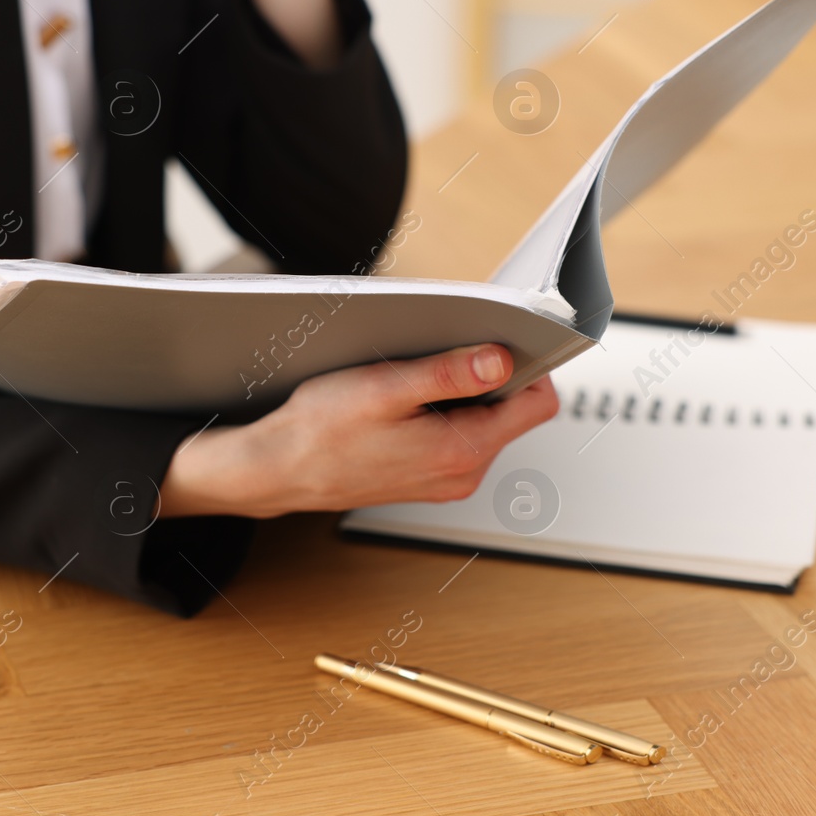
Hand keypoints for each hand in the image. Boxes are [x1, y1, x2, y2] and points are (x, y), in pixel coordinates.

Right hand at [158, 345, 560, 517]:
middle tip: (443, 350)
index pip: (537, 404)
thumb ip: (448, 374)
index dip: (530, 363)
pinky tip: (402, 401)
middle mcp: (463, 472)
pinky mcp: (428, 476)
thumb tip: (502, 359)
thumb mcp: (385, 388)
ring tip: (411, 378)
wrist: (278, 470)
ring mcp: (446, 479)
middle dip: (487, 374)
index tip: (503, 336)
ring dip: (459, 393)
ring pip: (482, 421)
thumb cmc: (320, 431)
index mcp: (462, 450)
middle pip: (511, 410)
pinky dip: (440, 411)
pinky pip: (456, 435)